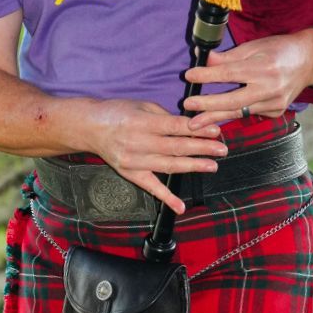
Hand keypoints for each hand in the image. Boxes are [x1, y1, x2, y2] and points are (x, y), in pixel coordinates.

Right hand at [88, 99, 227, 215]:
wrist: (90, 128)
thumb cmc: (118, 113)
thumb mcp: (142, 105)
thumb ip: (166, 116)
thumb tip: (192, 125)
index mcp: (143, 122)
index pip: (176, 127)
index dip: (198, 130)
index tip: (215, 131)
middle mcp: (139, 142)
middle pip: (176, 147)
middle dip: (202, 148)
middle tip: (221, 149)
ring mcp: (135, 161)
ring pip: (168, 166)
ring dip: (192, 167)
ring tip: (212, 166)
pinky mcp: (130, 174)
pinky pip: (151, 187)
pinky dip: (166, 198)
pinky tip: (181, 206)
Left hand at [183, 32, 312, 128]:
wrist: (310, 61)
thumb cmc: (281, 49)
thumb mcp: (254, 47)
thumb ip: (229, 57)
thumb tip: (205, 60)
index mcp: (262, 68)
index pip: (228, 74)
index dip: (206, 76)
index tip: (189, 76)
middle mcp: (269, 89)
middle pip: (232, 102)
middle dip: (207, 107)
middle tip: (188, 107)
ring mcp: (274, 103)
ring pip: (239, 112)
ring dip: (215, 117)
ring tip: (196, 123)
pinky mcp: (276, 112)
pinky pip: (250, 113)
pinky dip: (235, 113)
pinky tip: (220, 116)